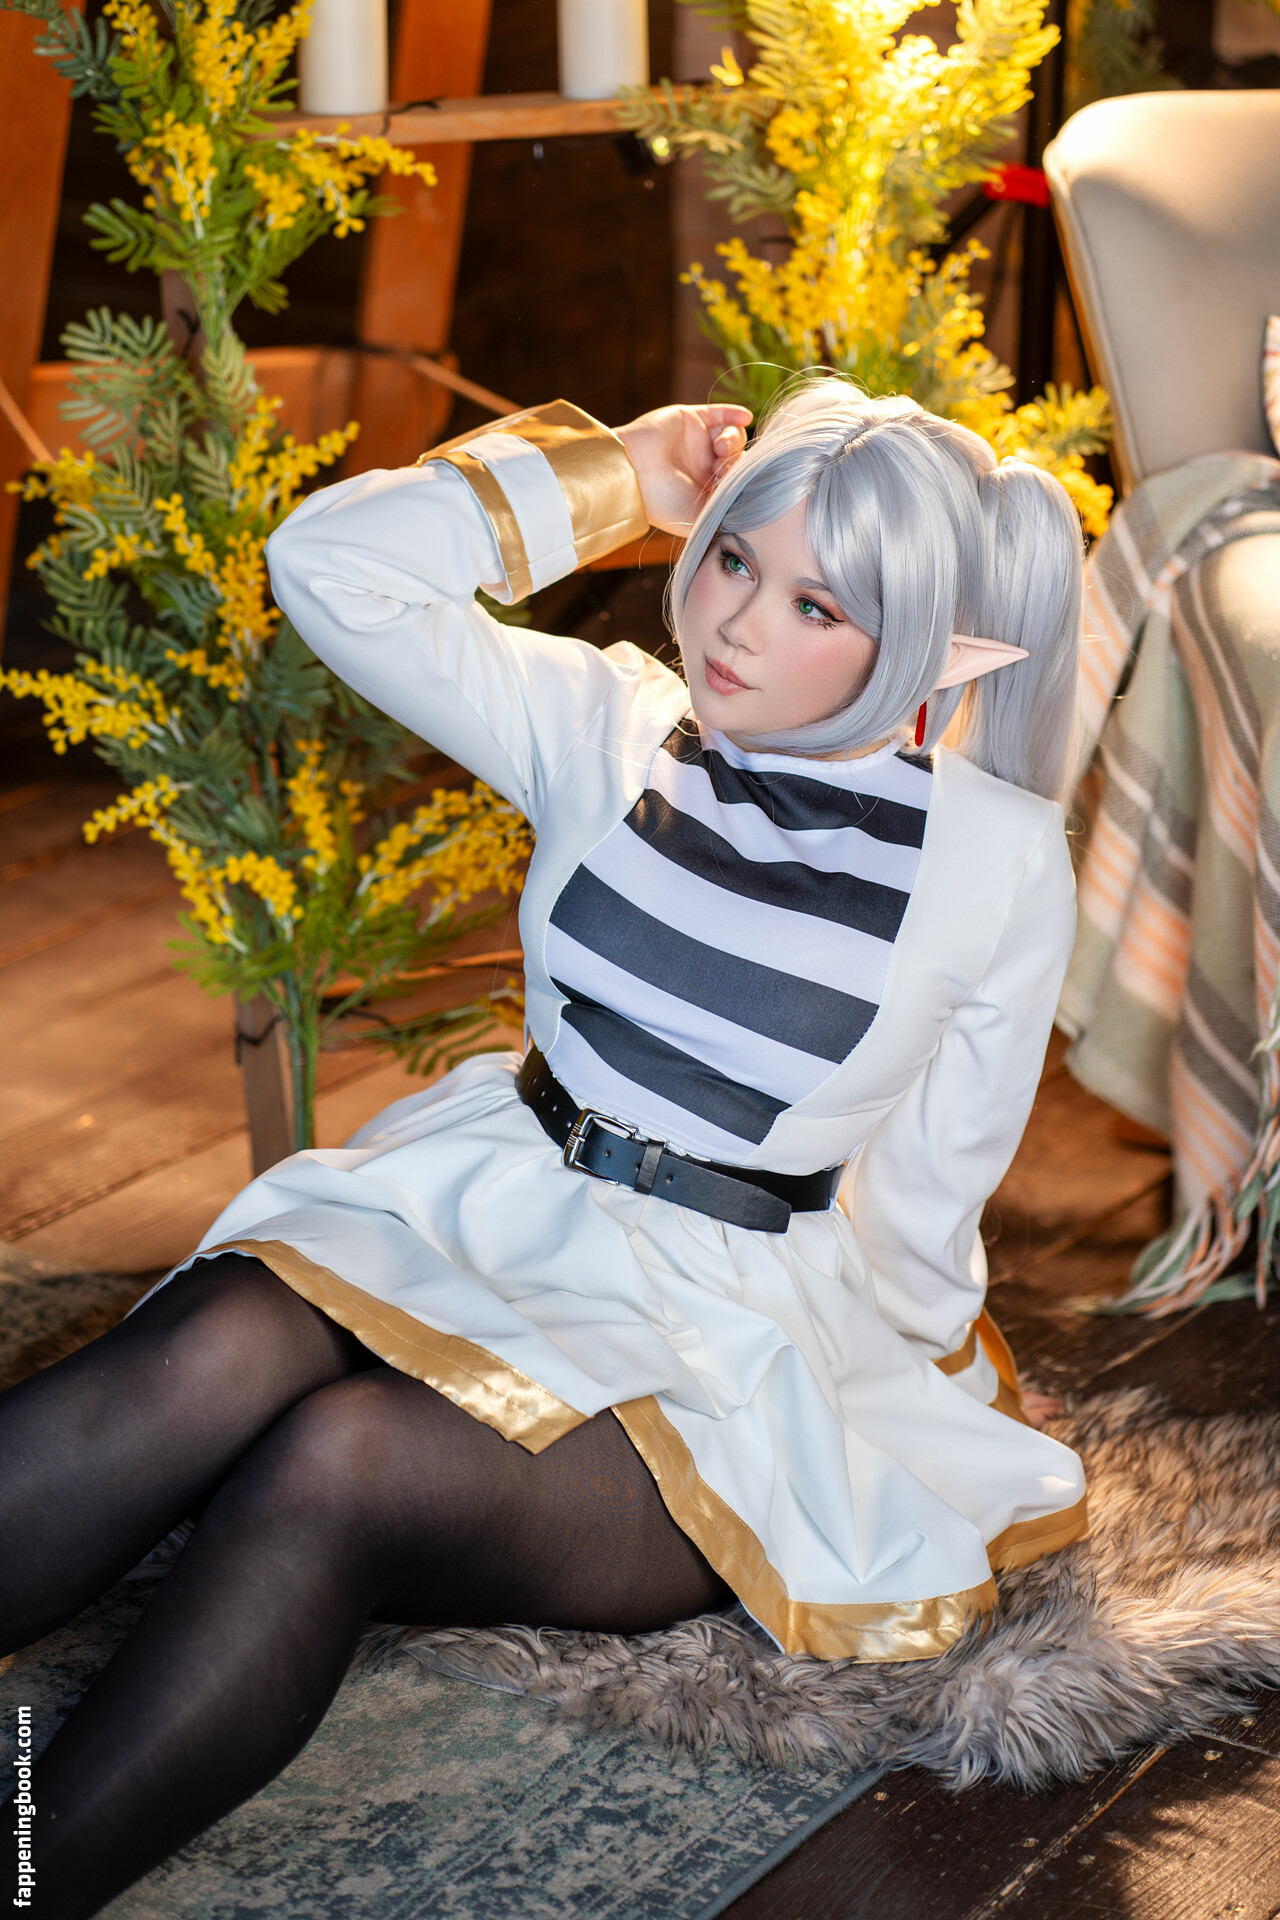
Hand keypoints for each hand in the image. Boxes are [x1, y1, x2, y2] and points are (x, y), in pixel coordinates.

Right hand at [615, 404, 751, 535]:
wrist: (635, 476)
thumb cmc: (664, 503)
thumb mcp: (700, 518)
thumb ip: (724, 512)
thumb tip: (750, 506)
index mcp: (706, 488)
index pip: (737, 478)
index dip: (739, 479)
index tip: (726, 484)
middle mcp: (704, 465)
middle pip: (737, 456)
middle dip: (735, 461)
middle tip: (720, 468)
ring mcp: (698, 441)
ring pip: (731, 434)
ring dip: (733, 440)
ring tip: (719, 448)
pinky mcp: (691, 419)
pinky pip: (719, 413)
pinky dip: (734, 414)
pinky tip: (744, 418)